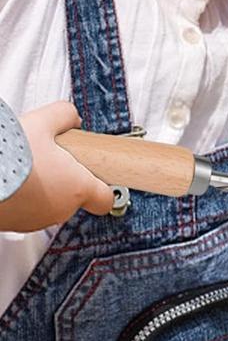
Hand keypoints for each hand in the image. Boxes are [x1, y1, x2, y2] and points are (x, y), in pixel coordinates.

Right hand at [0, 101, 114, 231]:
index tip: (95, 175)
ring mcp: (35, 220)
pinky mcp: (12, 225)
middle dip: (64, 179)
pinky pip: (23, 210)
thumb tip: (72, 118)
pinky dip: (20, 196)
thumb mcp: (42, 121)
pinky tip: (8, 178)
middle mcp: (60, 210)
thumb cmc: (10, 154)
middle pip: (74, 197)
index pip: (105, 199)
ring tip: (24, 166)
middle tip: (48, 159)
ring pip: (47, 204)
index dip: (102, 187)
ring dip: (41, 188)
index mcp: (78, 188)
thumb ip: (64, 115)